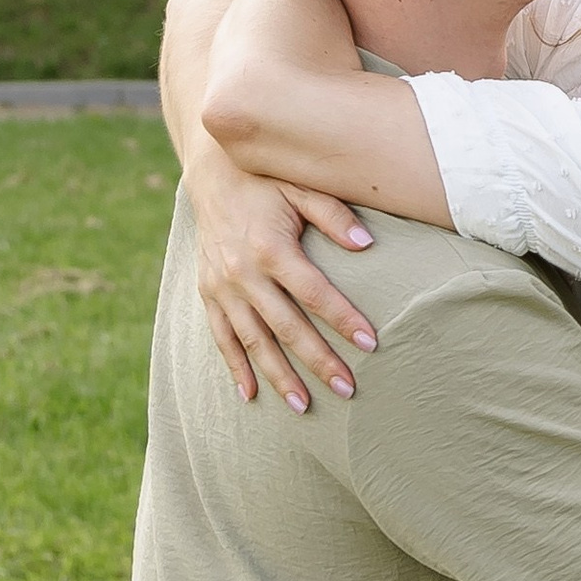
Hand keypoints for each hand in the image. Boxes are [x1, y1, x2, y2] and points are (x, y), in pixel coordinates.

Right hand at [186, 147, 377, 412]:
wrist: (210, 172)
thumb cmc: (266, 179)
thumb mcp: (300, 186)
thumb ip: (334, 215)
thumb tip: (368, 245)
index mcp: (271, 247)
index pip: (315, 293)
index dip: (344, 319)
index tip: (372, 343)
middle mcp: (243, 272)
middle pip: (286, 327)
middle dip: (317, 361)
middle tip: (347, 390)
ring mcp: (222, 286)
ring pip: (253, 341)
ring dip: (278, 376)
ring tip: (304, 407)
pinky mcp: (208, 292)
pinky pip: (221, 337)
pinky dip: (235, 367)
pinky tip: (251, 395)